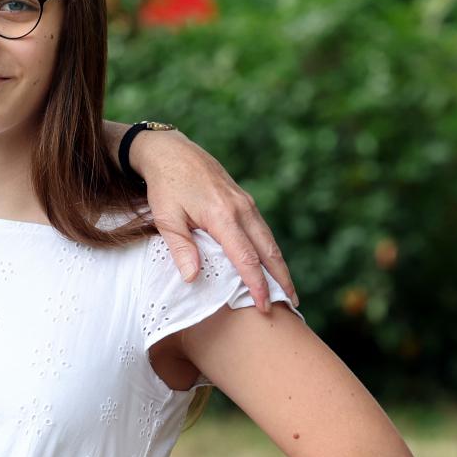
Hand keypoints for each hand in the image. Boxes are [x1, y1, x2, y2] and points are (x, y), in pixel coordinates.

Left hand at [130, 129, 296, 310]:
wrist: (171, 151)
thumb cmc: (165, 186)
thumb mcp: (166, 218)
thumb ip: (181, 248)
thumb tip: (193, 278)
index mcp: (222, 215)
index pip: (246, 258)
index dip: (257, 284)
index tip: (264, 305)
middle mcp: (241, 209)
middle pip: (269, 250)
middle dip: (281, 279)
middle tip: (291, 303)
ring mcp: (246, 203)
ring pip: (269, 239)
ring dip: (279, 265)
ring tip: (287, 288)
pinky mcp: (244, 200)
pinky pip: (262, 229)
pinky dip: (270, 249)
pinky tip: (271, 263)